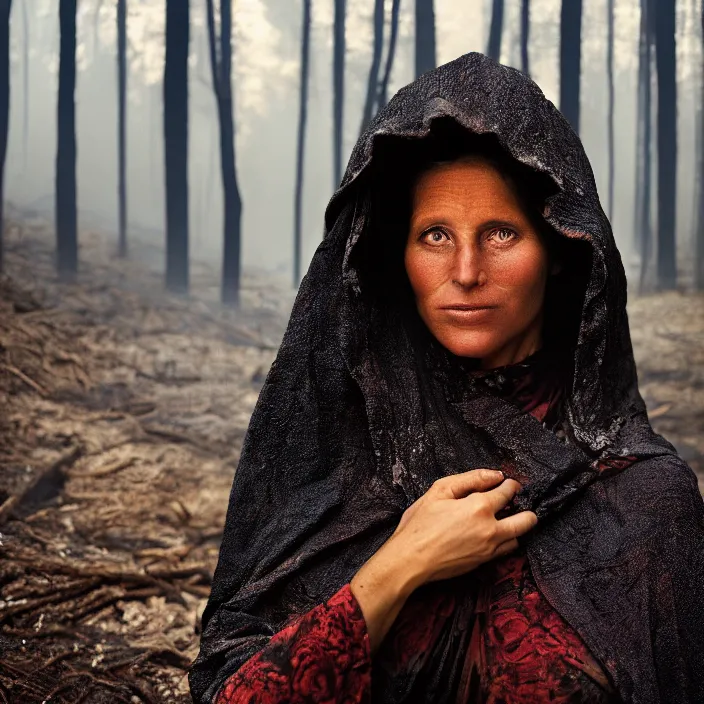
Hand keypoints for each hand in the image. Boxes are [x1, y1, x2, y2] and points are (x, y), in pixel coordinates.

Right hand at [388, 468, 537, 586]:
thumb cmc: (419, 524)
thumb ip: (470, 479)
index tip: (508, 482)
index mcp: (479, 507)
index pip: (508, 491)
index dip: (511, 484)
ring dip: (517, 526)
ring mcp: (490, 549)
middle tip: (516, 502)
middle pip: (526, 519)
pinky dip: (506, 540)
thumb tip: (494, 475)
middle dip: (526, 508)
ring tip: (505, 518)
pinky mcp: (484, 562)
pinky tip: (493, 533)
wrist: (410, 560)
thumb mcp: (439, 491)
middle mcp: (491, 529)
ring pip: (518, 537)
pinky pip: (506, 550)